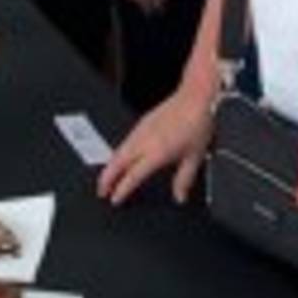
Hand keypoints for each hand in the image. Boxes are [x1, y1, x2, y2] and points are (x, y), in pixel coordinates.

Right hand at [98, 89, 213, 204]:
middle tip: (101, 191)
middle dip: (105, 179)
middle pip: (116, 163)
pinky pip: (124, 141)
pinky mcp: (142, 122)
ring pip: (117, 151)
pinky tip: (120, 158)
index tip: (115, 199)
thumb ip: (184, 180)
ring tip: (107, 178)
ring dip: (110, 166)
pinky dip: (117, 154)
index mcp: (156, 153)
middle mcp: (144, 141)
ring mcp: (140, 130)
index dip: (121, 190)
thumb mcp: (194, 157)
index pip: (132, 176)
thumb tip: (180, 196)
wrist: (195, 98)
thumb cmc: (196, 123)